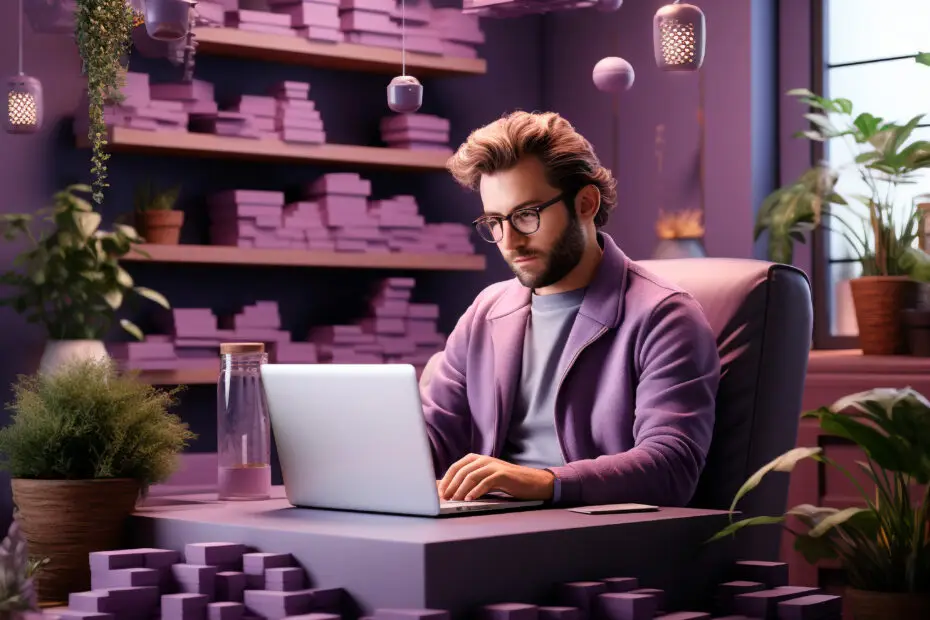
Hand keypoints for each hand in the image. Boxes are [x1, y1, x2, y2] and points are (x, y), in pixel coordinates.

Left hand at [438, 454, 554, 500]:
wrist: (530, 482)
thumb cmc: (504, 482)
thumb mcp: (483, 479)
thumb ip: (466, 481)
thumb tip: (443, 488)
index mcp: (476, 459)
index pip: (455, 467)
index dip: (445, 480)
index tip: (439, 493)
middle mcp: (483, 459)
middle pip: (461, 471)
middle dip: (451, 486)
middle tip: (445, 499)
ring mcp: (493, 465)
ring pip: (471, 476)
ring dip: (461, 489)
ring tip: (455, 500)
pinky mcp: (502, 474)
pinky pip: (486, 481)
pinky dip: (476, 491)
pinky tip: (470, 499)